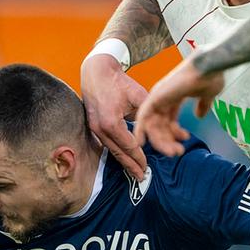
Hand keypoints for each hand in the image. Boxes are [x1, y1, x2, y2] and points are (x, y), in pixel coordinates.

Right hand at [80, 54, 148, 179]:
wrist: (96, 72)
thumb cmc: (118, 82)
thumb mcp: (138, 96)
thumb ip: (146, 115)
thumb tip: (156, 131)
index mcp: (111, 122)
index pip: (128, 146)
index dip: (139, 157)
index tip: (147, 167)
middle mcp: (100, 129)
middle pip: (118, 154)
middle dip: (130, 167)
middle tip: (141, 178)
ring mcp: (94, 129)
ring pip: (111, 151)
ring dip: (123, 162)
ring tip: (133, 172)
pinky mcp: (92, 127)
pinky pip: (106, 145)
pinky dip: (116, 153)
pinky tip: (123, 159)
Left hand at [135, 61, 224, 155]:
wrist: (210, 67)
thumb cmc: (210, 76)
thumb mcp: (207, 96)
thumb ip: (202, 105)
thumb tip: (200, 115)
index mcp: (174, 96)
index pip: (168, 120)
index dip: (174, 133)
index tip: (185, 139)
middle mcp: (163, 97)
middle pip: (159, 126)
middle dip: (168, 141)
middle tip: (177, 152)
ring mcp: (158, 97)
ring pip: (153, 125)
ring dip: (161, 141)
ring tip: (174, 152)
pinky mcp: (155, 97)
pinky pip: (142, 117)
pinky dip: (140, 130)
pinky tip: (140, 142)